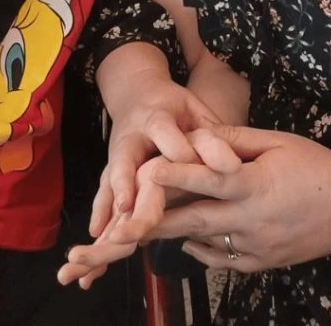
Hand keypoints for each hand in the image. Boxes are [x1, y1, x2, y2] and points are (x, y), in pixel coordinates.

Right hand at [97, 73, 238, 232]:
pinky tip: (98, 235)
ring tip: (108, 233)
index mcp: (156, 117)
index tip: (196, 172)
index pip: (167, 137)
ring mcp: (117, 154)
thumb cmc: (174, 105)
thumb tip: (232, 164)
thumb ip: (211, 134)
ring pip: (110, 181)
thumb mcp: (194, 109)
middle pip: (126, 161)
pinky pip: (104, 192)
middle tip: (127, 207)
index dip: (182, 154)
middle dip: (126, 185)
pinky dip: (101, 213)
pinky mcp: (112, 169)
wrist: (136, 94)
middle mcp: (131, 137)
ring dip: (108, 206)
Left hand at [147, 126, 330, 272]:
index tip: (147, 171)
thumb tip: (201, 136)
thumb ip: (236, 141)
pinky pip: (221, 258)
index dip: (175, 176)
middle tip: (123, 221)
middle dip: (156, 220)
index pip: (207, 180)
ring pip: (203, 243)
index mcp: (254, 185)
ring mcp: (256, 247)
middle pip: (194, 220)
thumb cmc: (316, 166)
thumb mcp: (277, 142)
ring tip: (141, 230)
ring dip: (173, 236)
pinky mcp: (262, 264)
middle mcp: (251, 220)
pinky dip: (201, 248)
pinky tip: (186, 239)